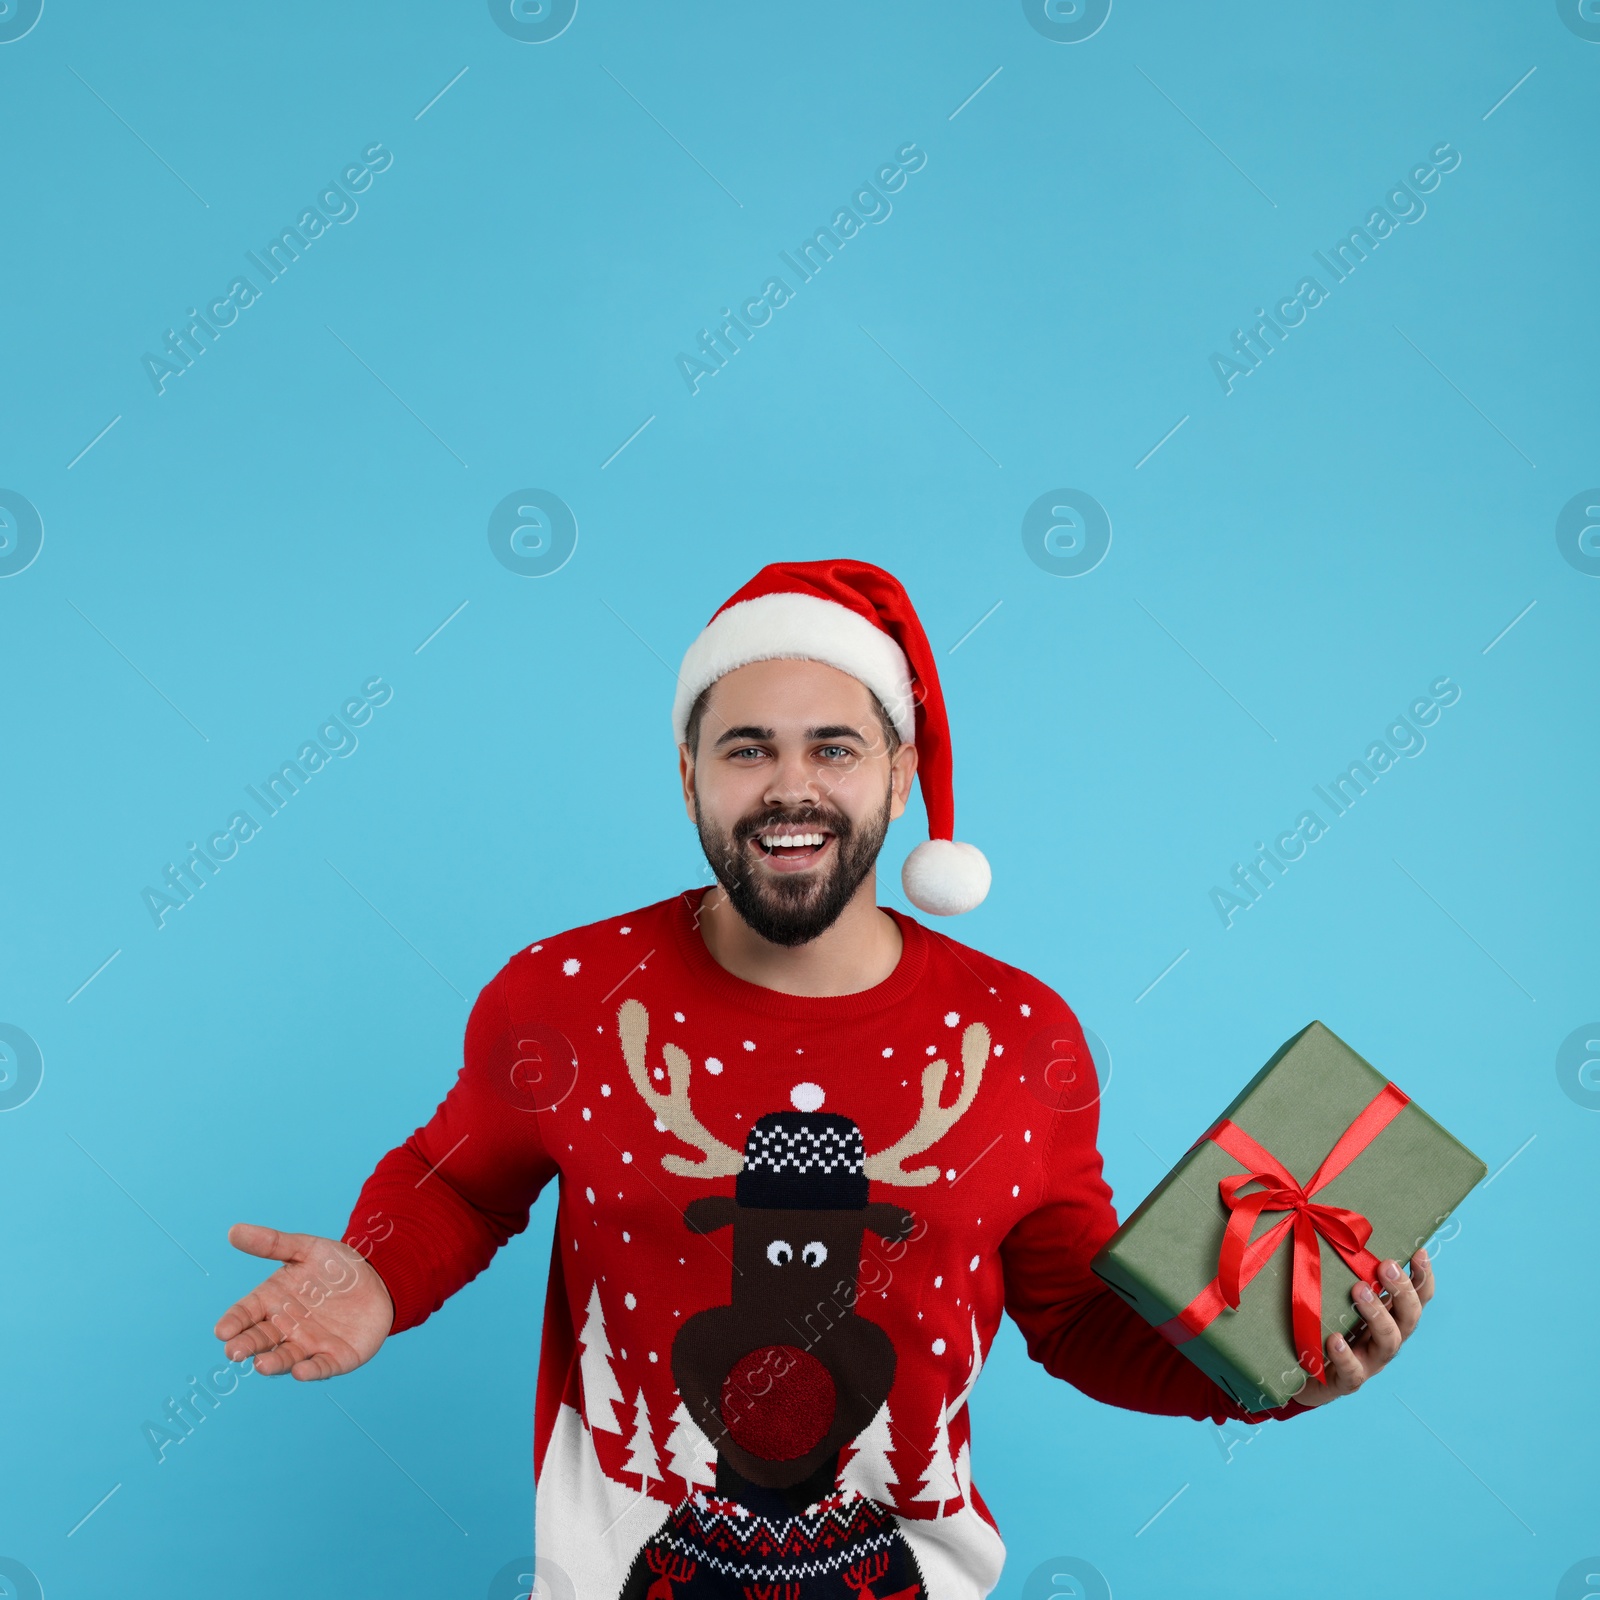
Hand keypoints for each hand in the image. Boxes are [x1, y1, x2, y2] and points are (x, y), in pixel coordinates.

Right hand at [213, 1222, 394, 1380]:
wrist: (378, 1279)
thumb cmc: (335, 1267)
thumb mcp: (306, 1248)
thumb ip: (272, 1243)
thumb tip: (234, 1230)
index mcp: (272, 1301)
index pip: (245, 1314)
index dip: (233, 1322)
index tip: (222, 1330)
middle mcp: (285, 1328)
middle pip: (260, 1339)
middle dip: (246, 1346)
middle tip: (233, 1352)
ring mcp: (309, 1345)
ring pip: (286, 1357)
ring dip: (274, 1363)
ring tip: (261, 1365)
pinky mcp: (335, 1358)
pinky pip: (321, 1367)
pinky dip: (311, 1371)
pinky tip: (301, 1372)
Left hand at [1292, 1246, 1433, 1407]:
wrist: (1298, 1373)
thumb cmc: (1319, 1324)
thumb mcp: (1334, 1296)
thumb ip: (1341, 1271)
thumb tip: (1332, 1229)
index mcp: (1387, 1317)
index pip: (1416, 1298)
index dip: (1422, 1277)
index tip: (1419, 1252)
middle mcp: (1384, 1339)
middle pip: (1409, 1318)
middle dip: (1401, 1291)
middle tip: (1386, 1266)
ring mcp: (1367, 1362)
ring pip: (1388, 1343)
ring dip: (1377, 1315)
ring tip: (1359, 1291)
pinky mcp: (1343, 1382)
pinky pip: (1353, 1374)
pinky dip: (1346, 1357)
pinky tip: (1335, 1341)